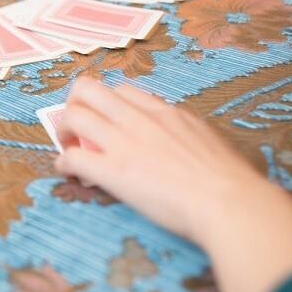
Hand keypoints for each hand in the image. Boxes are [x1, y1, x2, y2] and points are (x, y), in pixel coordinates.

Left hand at [54, 78, 273, 244]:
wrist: (228, 201)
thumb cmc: (226, 178)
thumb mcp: (204, 138)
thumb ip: (181, 132)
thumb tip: (172, 140)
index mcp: (163, 112)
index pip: (121, 90)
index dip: (106, 103)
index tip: (104, 119)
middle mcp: (139, 120)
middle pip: (89, 90)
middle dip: (74, 103)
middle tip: (76, 126)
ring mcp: (124, 143)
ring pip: (74, 117)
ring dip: (63, 130)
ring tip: (67, 146)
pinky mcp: (114, 172)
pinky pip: (73, 158)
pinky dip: (63, 163)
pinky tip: (67, 172)